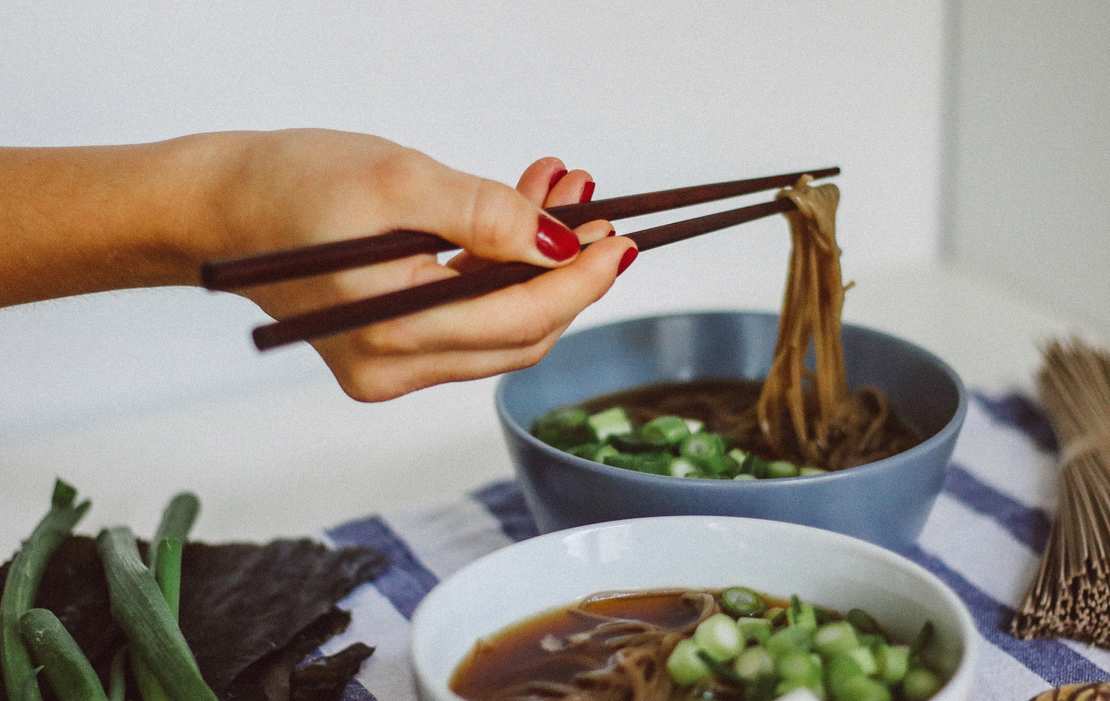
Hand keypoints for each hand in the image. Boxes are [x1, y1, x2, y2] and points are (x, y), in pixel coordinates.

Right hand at [212, 129, 636, 400]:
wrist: (224, 208)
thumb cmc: (291, 186)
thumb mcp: (399, 183)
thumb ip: (486, 215)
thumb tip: (563, 245)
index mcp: (388, 337)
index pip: (517, 322)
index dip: (578, 282)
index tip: (618, 240)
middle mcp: (393, 370)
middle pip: (518, 333)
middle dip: (565, 269)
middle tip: (590, 203)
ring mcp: (392, 367)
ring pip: (499, 325)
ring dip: (538, 263)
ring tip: (557, 192)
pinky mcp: (392, 350)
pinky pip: (470, 318)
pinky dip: (501, 270)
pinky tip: (518, 215)